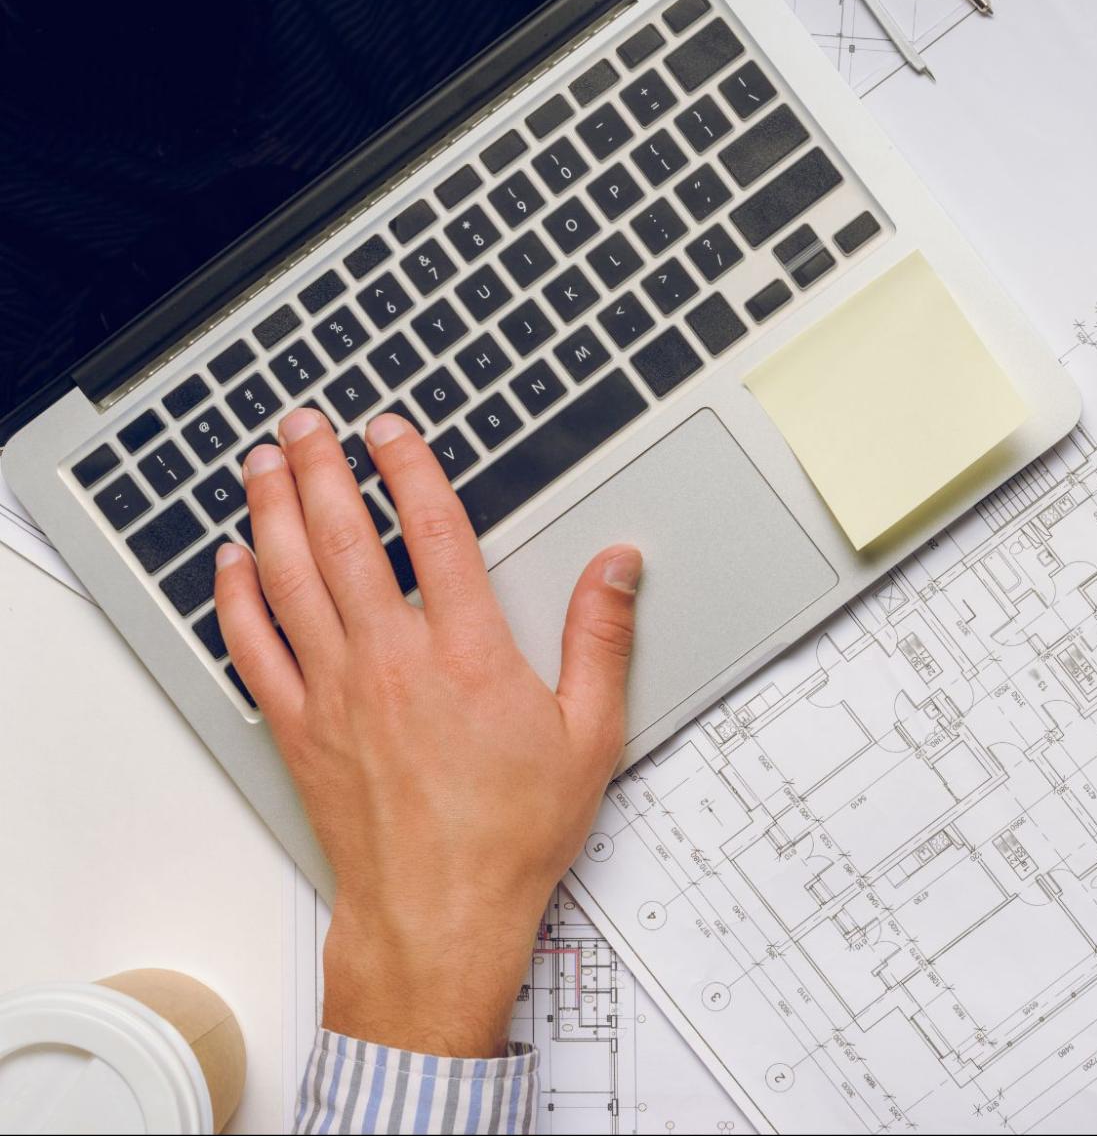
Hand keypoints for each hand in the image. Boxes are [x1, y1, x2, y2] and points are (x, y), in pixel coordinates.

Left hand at [213, 407, 641, 1055]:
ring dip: (270, 511)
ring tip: (261, 464)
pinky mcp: (299, 730)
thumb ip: (601, 639)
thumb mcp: (591, 734)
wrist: (440, 915)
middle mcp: (393, 660)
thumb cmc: (512, 835)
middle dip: (320, 469)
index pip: (433, 531)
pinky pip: (254, 646)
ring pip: (289, 578)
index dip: (408, 468)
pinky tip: (232, 562)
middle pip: (344, 538)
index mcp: (467, 653)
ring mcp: (336, 693)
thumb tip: (617, 568)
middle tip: (305, 425)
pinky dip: (236, 596)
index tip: (390, 430)